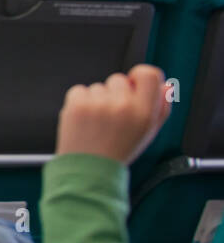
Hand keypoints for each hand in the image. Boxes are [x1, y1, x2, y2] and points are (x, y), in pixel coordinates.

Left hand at [55, 64, 172, 163]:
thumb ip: (162, 107)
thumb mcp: (148, 132)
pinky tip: (85, 119)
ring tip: (98, 121)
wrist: (89, 169)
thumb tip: (166, 84)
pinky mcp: (77, 105)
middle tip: (112, 115)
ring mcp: (98, 104)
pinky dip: (80, 101)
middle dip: (116, 93)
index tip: (133, 84)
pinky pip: (80, 90)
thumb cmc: (118, 150)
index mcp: (144, 112)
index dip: (139, 76)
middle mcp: (123, 106)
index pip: (148, 73)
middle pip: (119, 79)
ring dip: (98, 99)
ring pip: (99, 86)